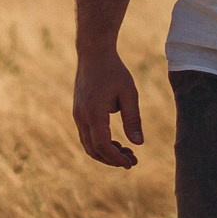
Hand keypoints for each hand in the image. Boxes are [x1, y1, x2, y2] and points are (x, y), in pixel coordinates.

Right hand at [73, 50, 142, 168]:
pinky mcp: (79, 112)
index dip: (116, 158)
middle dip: (111, 159)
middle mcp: (81, 116)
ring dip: (106, 152)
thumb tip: (138, 143)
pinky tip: (117, 143)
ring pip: (88, 144)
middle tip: (132, 162)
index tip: (131, 163)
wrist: (93, 54)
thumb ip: (133, 119)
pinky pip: (87, 135)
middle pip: (93, 149)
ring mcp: (77, 115)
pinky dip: (100, 143)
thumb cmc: (114, 71)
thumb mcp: (129, 94)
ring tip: (127, 153)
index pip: (102, 145)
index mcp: (94, 113)